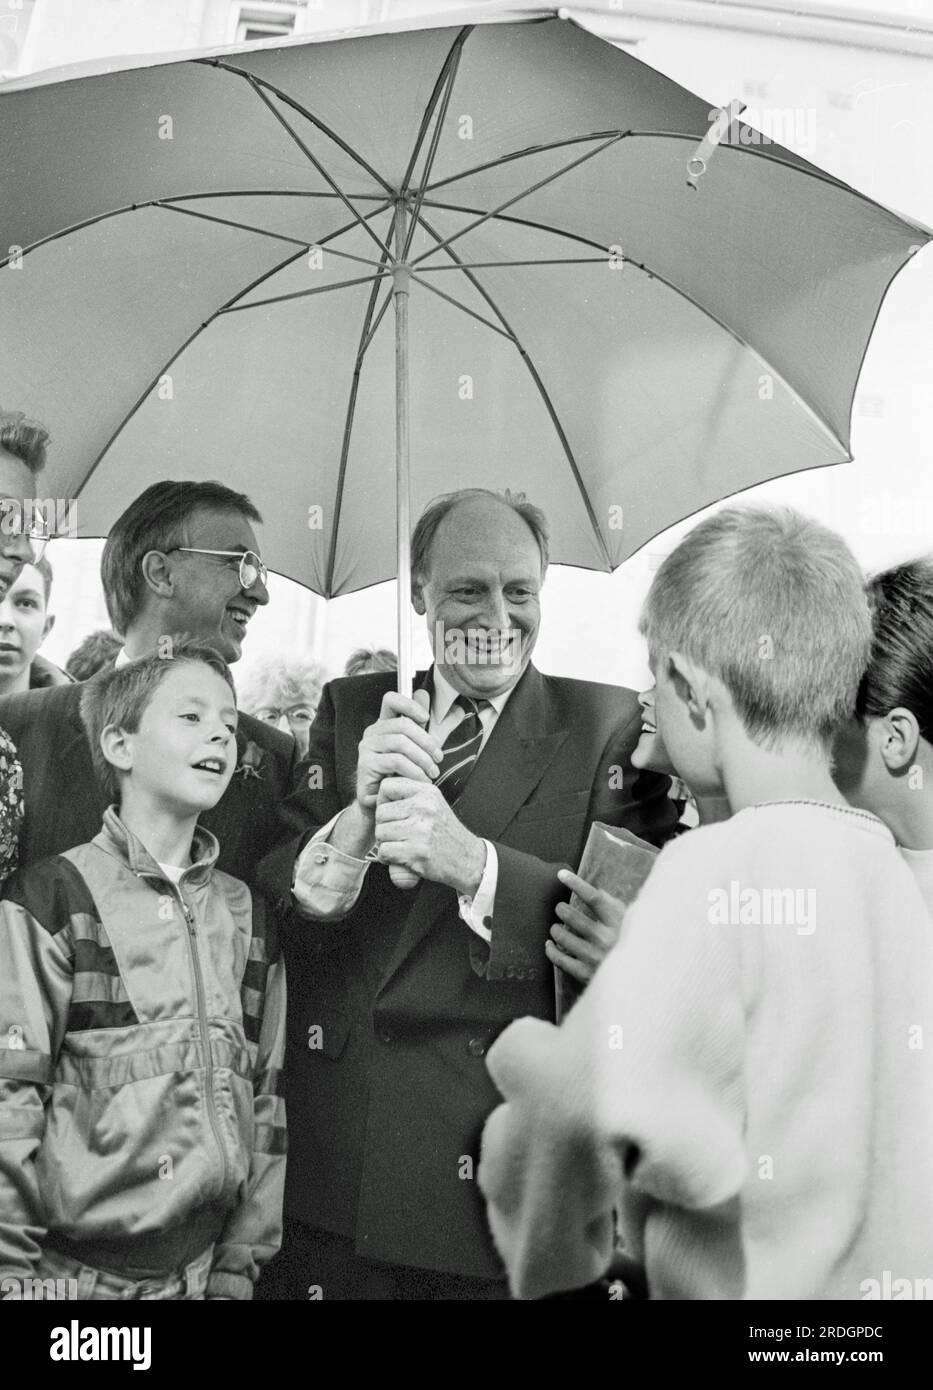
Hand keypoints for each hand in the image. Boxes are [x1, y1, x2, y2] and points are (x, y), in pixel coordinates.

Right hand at [355, 689, 442, 814]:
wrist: (386, 805)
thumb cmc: (402, 777)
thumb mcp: (418, 749)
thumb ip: (425, 726)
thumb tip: (432, 697)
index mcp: (385, 725)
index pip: (391, 699)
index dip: (409, 703)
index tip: (425, 718)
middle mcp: (372, 733)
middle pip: (402, 724)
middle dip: (426, 741)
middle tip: (438, 759)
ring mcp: (366, 748)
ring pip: (400, 743)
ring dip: (422, 759)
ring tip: (432, 774)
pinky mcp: (365, 764)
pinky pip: (395, 761)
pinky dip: (413, 771)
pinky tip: (421, 781)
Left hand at [375, 777, 486, 894]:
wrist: (467, 859)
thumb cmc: (446, 833)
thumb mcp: (433, 805)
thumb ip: (408, 797)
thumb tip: (370, 797)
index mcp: (427, 792)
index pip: (387, 786)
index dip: (383, 800)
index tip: (392, 812)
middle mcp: (424, 807)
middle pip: (380, 812)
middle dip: (384, 826)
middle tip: (398, 835)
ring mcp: (420, 829)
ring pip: (380, 833)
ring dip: (386, 843)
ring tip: (402, 846)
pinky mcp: (416, 851)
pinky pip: (384, 851)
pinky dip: (388, 858)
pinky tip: (402, 857)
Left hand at [544, 868, 625, 984]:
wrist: (641, 981)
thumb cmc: (631, 946)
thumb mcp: (630, 924)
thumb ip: (615, 907)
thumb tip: (597, 891)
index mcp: (619, 924)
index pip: (594, 897)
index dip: (576, 883)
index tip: (561, 875)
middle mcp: (607, 939)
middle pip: (572, 916)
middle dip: (561, 909)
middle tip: (560, 909)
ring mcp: (595, 957)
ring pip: (562, 936)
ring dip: (556, 929)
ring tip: (557, 928)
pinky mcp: (585, 974)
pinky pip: (559, 959)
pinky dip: (551, 949)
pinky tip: (550, 944)